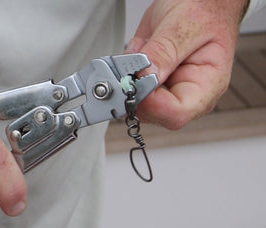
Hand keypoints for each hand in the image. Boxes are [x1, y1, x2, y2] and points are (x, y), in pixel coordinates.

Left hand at [125, 0, 248, 129]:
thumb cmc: (206, 9)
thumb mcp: (187, 25)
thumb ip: (165, 52)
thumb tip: (145, 77)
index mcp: (206, 86)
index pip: (176, 113)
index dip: (151, 104)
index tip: (136, 82)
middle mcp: (186, 93)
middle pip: (152, 113)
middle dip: (135, 89)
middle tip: (134, 60)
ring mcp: (166, 90)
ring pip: (135, 102)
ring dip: (129, 76)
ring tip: (143, 47)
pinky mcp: (150, 83)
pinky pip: (128, 87)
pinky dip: (125, 69)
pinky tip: (140, 48)